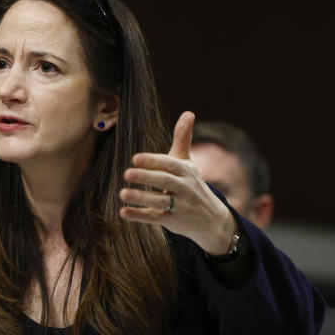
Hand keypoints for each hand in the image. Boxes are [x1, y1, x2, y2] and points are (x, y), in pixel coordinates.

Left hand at [118, 111, 237, 254]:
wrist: (212, 219)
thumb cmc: (192, 184)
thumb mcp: (188, 162)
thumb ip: (182, 139)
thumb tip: (188, 112)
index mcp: (186, 171)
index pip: (170, 164)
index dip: (153, 161)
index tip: (135, 158)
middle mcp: (185, 189)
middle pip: (166, 182)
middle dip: (147, 177)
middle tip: (127, 173)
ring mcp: (181, 207)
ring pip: (160, 202)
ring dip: (141, 198)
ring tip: (122, 193)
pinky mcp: (174, 222)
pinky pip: (155, 219)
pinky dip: (139, 216)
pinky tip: (123, 213)